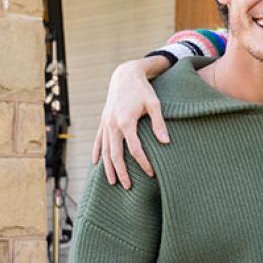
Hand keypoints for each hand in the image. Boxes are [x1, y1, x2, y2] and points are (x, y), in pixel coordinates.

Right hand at [90, 56, 169, 188]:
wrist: (125, 75)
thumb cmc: (143, 90)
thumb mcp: (154, 104)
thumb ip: (159, 124)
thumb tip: (166, 143)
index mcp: (126, 122)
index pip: (135, 149)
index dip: (143, 163)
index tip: (151, 173)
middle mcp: (112, 124)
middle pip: (115, 155)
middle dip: (121, 172)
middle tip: (128, 187)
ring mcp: (105, 123)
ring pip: (104, 150)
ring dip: (108, 167)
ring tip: (112, 182)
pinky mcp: (103, 120)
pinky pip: (98, 140)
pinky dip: (97, 152)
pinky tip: (96, 163)